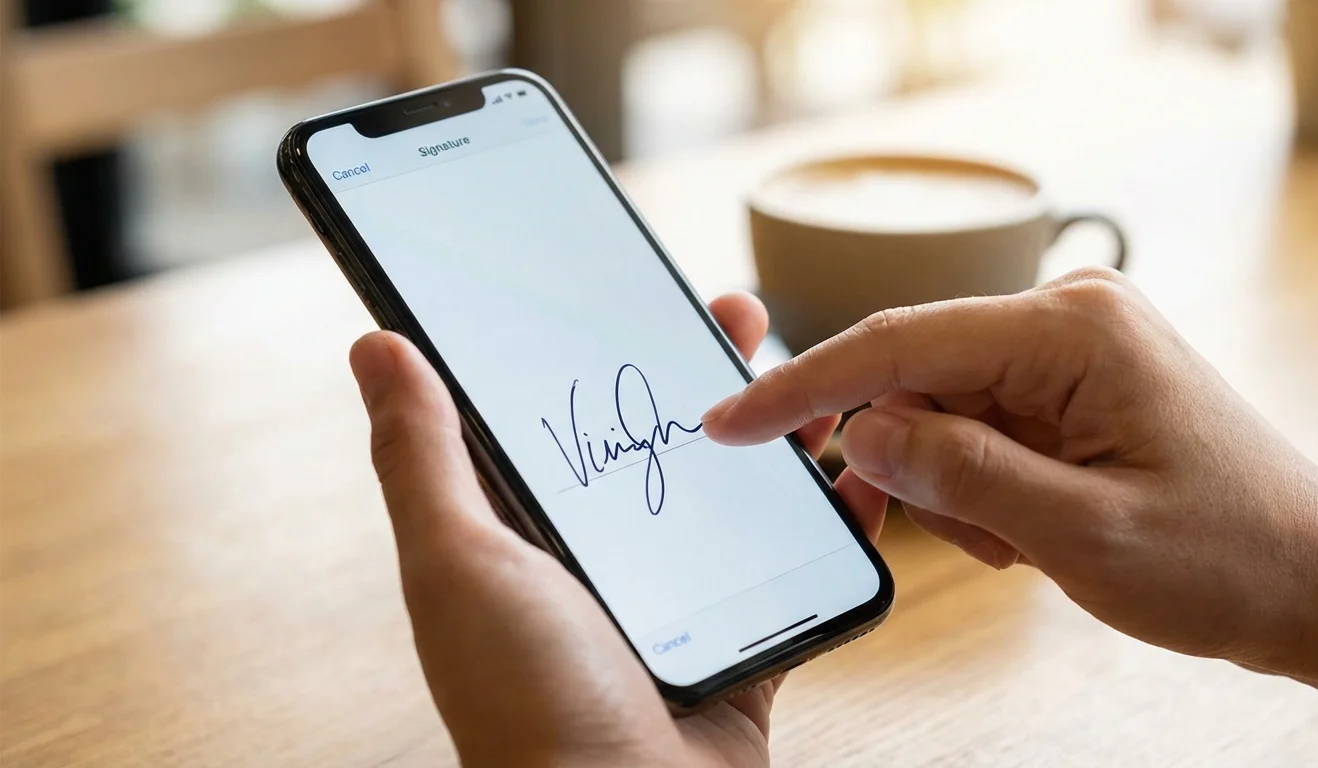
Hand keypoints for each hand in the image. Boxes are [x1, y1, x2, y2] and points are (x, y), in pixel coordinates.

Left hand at [348, 292, 886, 765]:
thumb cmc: (527, 704)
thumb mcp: (460, 562)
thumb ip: (424, 456)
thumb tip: (375, 346)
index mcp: (529, 537)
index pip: (565, 418)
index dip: (599, 349)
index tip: (634, 291)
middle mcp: (602, 566)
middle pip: (661, 446)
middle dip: (705, 375)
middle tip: (740, 316)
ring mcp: (679, 607)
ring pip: (738, 501)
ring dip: (777, 438)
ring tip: (814, 384)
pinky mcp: (745, 648)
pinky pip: (801, 572)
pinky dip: (835, 526)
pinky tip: (859, 480)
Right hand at [702, 268, 1317, 733]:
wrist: (1315, 584)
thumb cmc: (1227, 558)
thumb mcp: (1080, 534)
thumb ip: (959, 475)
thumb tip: (860, 434)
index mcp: (1069, 329)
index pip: (897, 344)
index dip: (802, 387)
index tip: (728, 422)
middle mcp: (1065, 318)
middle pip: (914, 377)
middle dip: (906, 463)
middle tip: (962, 536)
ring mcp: (1068, 351)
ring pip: (939, 411)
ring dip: (953, 488)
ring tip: (1022, 543)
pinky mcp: (1068, 386)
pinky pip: (977, 427)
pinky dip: (978, 488)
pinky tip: (1031, 530)